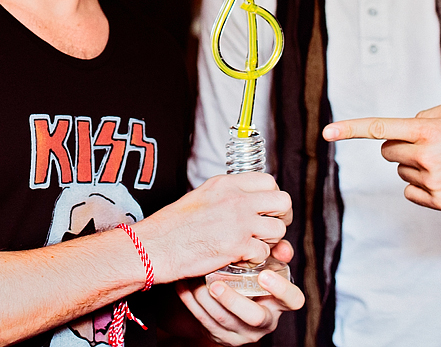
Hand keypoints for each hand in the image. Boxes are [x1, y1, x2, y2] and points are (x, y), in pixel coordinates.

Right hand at [134, 173, 291, 283]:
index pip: (268, 181)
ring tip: (254, 245)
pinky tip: (241, 258)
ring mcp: (239, 221)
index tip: (267, 209)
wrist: (157, 245)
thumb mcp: (202, 196)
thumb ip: (227, 195)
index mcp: (226, 183)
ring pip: (278, 229)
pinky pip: (264, 252)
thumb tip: (246, 200)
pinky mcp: (238, 245)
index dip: (272, 197)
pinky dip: (255, 259)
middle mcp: (236, 198)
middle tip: (270, 227)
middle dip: (282, 217)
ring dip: (270, 241)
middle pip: (282, 201)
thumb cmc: (173, 225)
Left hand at [176, 240, 303, 345]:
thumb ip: (274, 253)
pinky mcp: (222, 337)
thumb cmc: (250, 276)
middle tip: (216, 284)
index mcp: (280, 302)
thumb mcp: (264, 264)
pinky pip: (205, 322)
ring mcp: (244, 333)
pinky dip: (192, 302)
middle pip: (255, 317)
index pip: (293, 300)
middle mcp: (266, 321)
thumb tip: (281, 248)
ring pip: (224, 320)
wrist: (227, 301)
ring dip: (205, 298)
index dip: (281, 289)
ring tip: (194, 279)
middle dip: (233, 300)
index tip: (265, 274)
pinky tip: (184, 285)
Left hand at [322, 97, 440, 209]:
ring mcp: (432, 181)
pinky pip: (411, 192)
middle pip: (388, 152)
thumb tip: (405, 127)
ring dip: (415, 166)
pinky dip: (422, 186)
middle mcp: (426, 156)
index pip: (380, 128)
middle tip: (429, 146)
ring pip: (401, 172)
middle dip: (401, 147)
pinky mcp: (438, 201)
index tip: (327, 132)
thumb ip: (426, 114)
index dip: (350, 129)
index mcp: (428, 131)